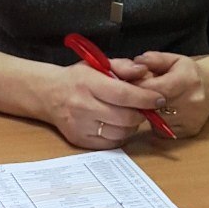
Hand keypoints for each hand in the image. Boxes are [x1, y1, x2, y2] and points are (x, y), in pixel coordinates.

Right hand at [44, 60, 163, 149]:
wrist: (49, 94)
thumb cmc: (77, 78)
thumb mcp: (97, 64)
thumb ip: (123, 67)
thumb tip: (144, 71)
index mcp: (88, 83)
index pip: (123, 94)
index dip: (145, 98)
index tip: (159, 98)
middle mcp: (83, 106)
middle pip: (124, 117)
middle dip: (141, 113)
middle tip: (146, 108)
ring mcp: (81, 126)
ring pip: (120, 132)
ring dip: (132, 125)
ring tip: (130, 115)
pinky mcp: (80, 140)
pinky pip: (110, 143)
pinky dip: (120, 135)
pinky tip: (118, 124)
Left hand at [133, 51, 208, 137]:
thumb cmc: (188, 72)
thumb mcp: (173, 59)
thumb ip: (154, 59)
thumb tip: (136, 62)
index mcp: (187, 80)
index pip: (156, 88)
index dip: (139, 87)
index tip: (128, 84)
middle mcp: (191, 101)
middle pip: (155, 106)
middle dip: (140, 101)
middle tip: (133, 95)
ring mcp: (191, 119)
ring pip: (156, 121)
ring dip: (148, 113)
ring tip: (148, 103)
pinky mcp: (189, 132)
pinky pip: (163, 132)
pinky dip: (156, 124)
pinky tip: (159, 114)